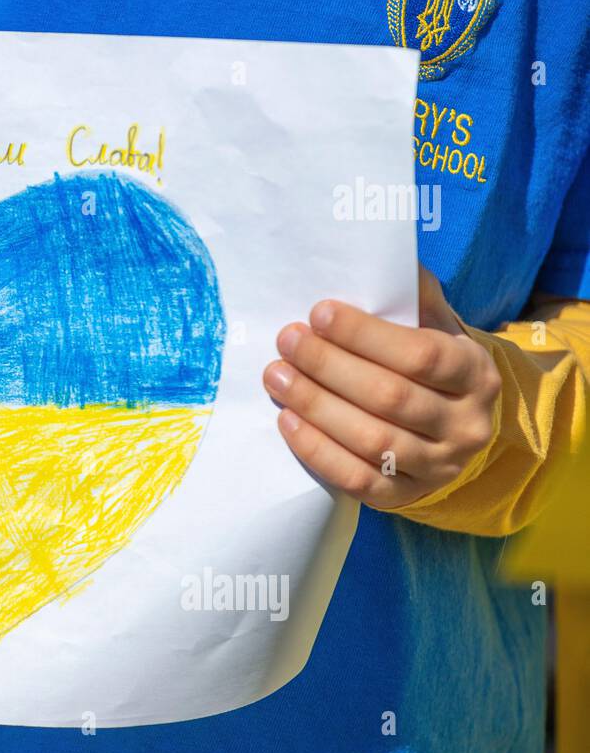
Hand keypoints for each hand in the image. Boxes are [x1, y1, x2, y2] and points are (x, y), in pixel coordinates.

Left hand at [262, 265, 501, 508]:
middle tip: (287, 341)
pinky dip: (317, 451)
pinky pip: (358, 480)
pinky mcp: (406, 496)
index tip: (318, 313)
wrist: (454, 428)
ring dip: (316, 406)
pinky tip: (286, 421)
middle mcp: (466, 424)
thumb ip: (414, 295)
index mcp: (475, 373)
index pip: (420, 355)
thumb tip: (381, 256)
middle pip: (390, 397)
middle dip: (329, 367)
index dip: (365, 335)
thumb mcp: (435, 326)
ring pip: (372, 439)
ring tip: (276, 376)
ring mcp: (439, 466)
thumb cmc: (430, 364)